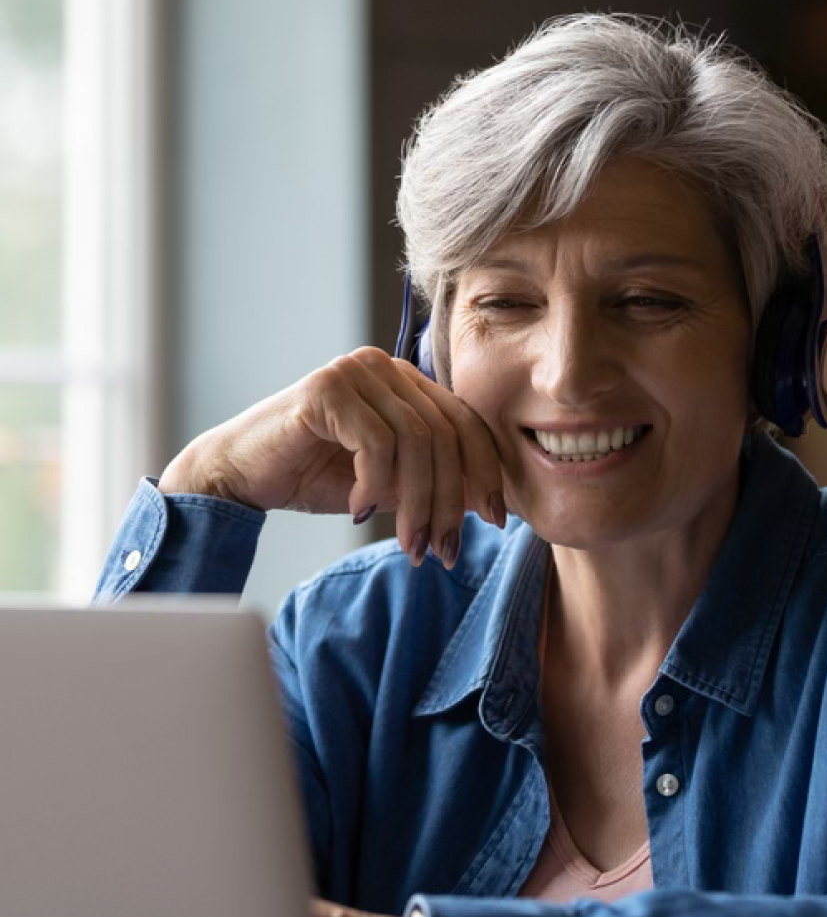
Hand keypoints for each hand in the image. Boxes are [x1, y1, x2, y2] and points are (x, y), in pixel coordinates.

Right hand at [158, 347, 506, 565]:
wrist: (240, 475)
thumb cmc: (313, 476)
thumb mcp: (389, 485)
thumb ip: (432, 483)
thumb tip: (488, 504)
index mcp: (406, 382)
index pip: (466, 422)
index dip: (486, 472)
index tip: (496, 521)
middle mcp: (384, 367)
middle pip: (446, 435)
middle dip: (451, 500)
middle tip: (445, 550)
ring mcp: (355, 372)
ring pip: (417, 442)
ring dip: (418, 503)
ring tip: (410, 544)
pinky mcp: (325, 389)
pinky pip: (377, 443)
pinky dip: (376, 485)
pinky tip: (360, 510)